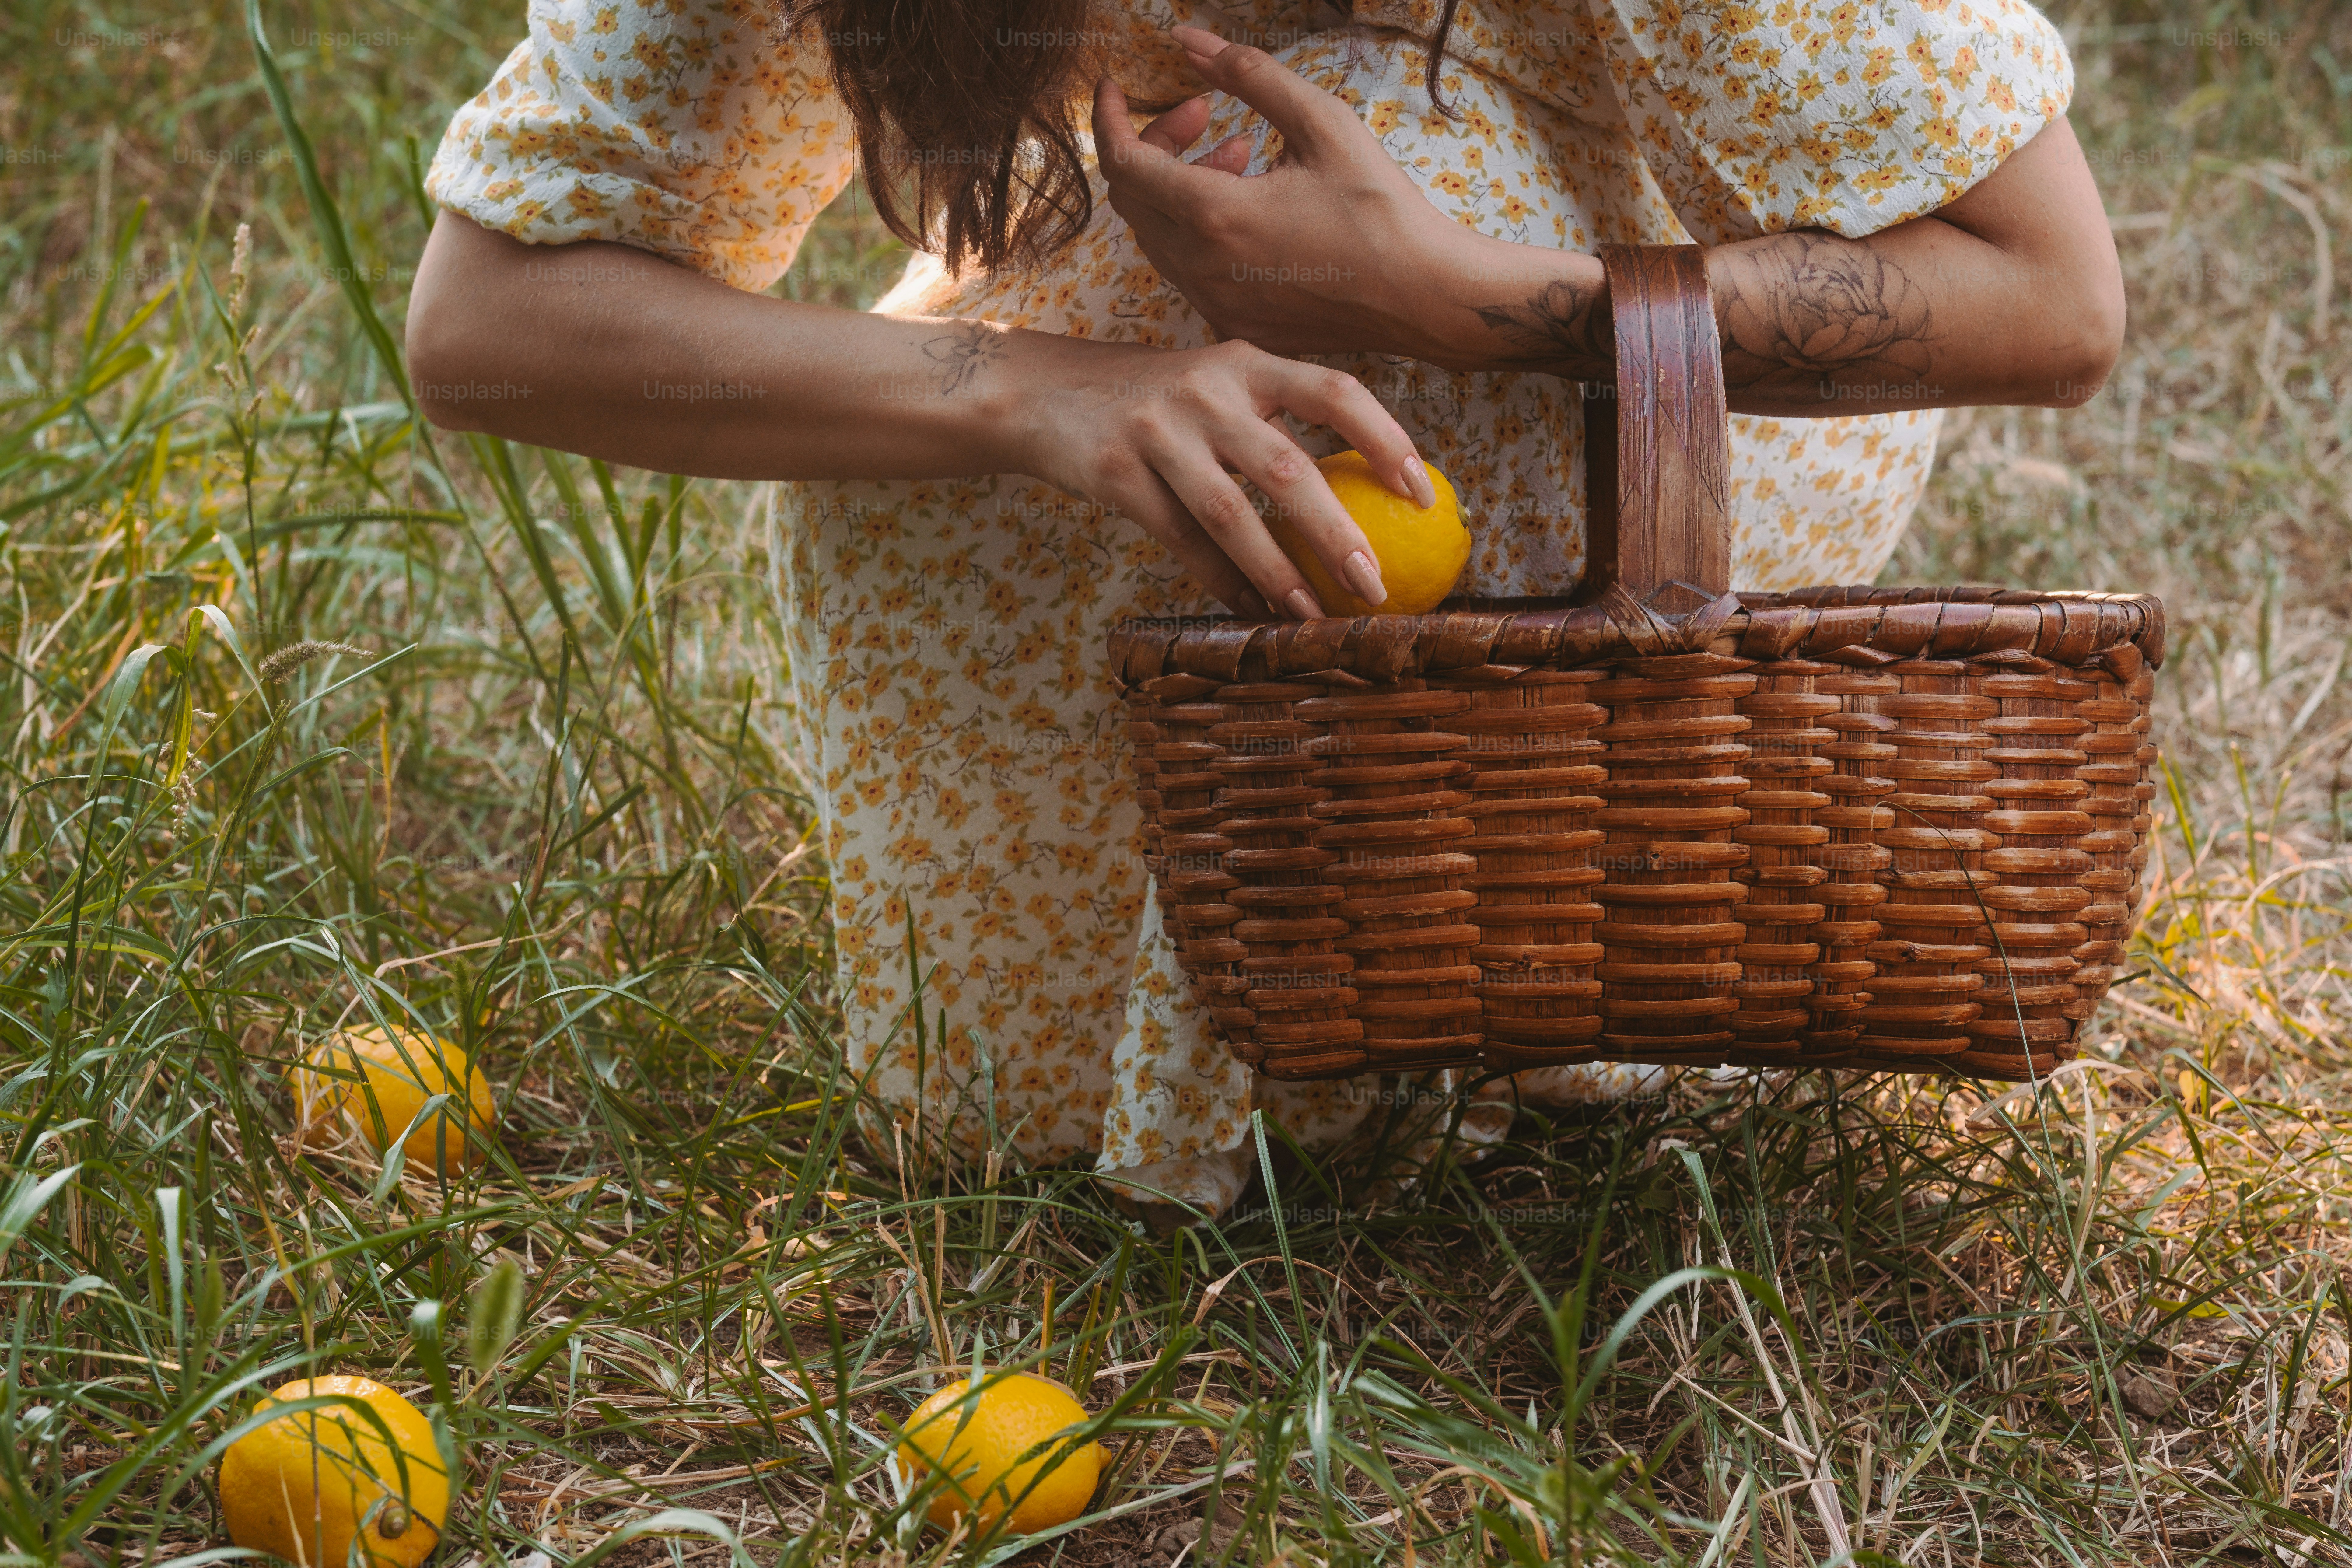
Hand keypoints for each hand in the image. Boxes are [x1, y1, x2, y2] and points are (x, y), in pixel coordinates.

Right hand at [1002, 334, 1438, 617]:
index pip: (1334, 392)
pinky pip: (1180, 540)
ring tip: (1313, 616)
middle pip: (1287, 468)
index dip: (1386, 439)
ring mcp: (1158, 431)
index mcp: (1247, 363)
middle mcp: (1207, 390)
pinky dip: (1220, 581)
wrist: (1042, 392)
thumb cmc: (1152, 399)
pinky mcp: (1116, 472)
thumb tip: (1356, 493)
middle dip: (1337, 533)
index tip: (1423, 493)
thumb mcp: (1216, 384)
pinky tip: (1249, 611)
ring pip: (1231, 514)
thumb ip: (1275, 419)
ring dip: (1278, 573)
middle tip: (1376, 584)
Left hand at [1093, 27, 1464, 360]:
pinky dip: (1201, 228)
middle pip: (1133, 196)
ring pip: (1159, 234)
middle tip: (1205, 114)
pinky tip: (1251, 205)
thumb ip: (1249, 73)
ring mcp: (1215, 303)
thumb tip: (1189, 41)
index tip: (1114, 89)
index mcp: (1214, 216)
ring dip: (1183, 185)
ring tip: (1241, 154)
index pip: (1122, 161)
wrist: (1424, 297)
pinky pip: (1189, 268)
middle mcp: (1201, 268)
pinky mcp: (1235, 323)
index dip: (1109, 118)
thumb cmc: (1381, 208)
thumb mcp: (1321, 122)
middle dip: (1156, 144)